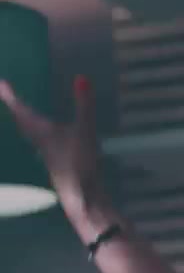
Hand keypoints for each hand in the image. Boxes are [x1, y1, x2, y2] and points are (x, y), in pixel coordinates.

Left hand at [0, 75, 108, 221]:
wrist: (82, 195)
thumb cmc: (80, 162)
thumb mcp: (85, 130)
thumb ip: (84, 105)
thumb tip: (82, 77)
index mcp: (41, 131)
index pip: (21, 110)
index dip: (10, 96)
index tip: (1, 83)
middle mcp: (39, 140)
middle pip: (21, 120)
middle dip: (15, 105)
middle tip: (6, 92)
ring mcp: (47, 152)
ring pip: (29, 131)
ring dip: (24, 118)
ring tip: (20, 110)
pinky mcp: (56, 160)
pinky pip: (40, 139)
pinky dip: (37, 129)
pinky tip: (46, 135)